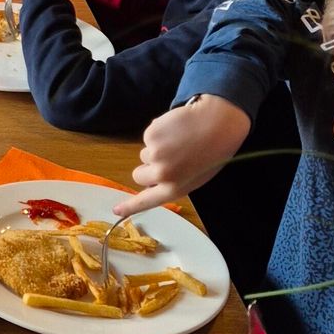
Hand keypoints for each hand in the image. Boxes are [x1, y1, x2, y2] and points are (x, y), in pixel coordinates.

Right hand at [114, 94, 251, 216]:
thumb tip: (152, 184)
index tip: (115, 210)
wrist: (218, 123)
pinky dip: (158, 132)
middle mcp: (162, 174)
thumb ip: (172, 183)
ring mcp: (155, 154)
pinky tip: (175, 130)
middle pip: (138, 175)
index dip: (129, 206)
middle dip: (147, 168)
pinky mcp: (151, 135)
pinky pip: (147, 137)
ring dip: (156, 148)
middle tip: (168, 158)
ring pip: (144, 154)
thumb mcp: (195, 177)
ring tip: (179, 141)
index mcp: (175, 188)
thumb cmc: (211, 152)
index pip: (146, 201)